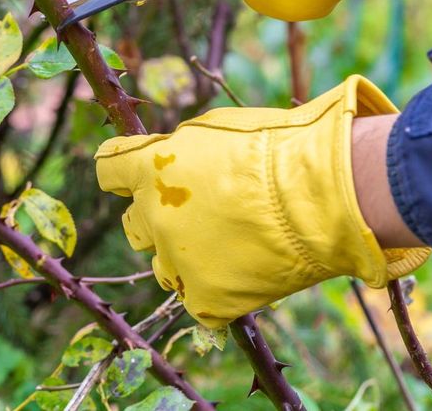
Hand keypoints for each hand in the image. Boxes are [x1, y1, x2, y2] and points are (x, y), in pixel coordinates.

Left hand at [94, 77, 429, 327]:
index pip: (109, 170)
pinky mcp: (207, 299)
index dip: (123, 172)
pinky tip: (239, 275)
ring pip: (162, 267)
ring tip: (224, 244)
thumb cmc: (277, 146)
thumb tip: (170, 156)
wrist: (322, 193)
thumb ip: (181, 148)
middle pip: (133, 224)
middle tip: (192, 212)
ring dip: (182, 255)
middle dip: (155, 216)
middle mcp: (154, 215)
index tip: (135, 175)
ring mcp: (178, 260)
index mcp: (151, 167)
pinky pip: (195, 302)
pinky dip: (214, 292)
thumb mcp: (217, 129)